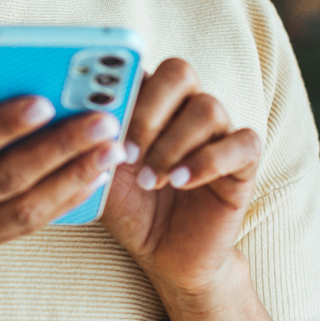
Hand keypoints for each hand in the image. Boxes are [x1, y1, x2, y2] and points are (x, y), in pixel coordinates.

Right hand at [0, 74, 124, 319]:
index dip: (4, 125)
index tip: (44, 101)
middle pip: (5, 179)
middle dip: (59, 149)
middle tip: (101, 121)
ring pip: (24, 211)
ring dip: (72, 180)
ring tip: (108, 151)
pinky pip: (21, 228)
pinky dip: (58, 205)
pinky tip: (87, 180)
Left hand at [98, 59, 262, 303]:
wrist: (165, 253)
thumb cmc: (130, 207)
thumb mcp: (101, 172)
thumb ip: (91, 139)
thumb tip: (75, 109)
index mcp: (151, 101)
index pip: (143, 66)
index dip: (122, 91)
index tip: (103, 129)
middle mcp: (186, 107)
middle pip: (179, 73)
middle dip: (149, 112)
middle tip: (128, 154)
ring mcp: (219, 132)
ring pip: (208, 108)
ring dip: (172, 146)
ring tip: (150, 181)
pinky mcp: (244, 162)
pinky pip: (243, 142)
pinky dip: (209, 160)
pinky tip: (182, 182)